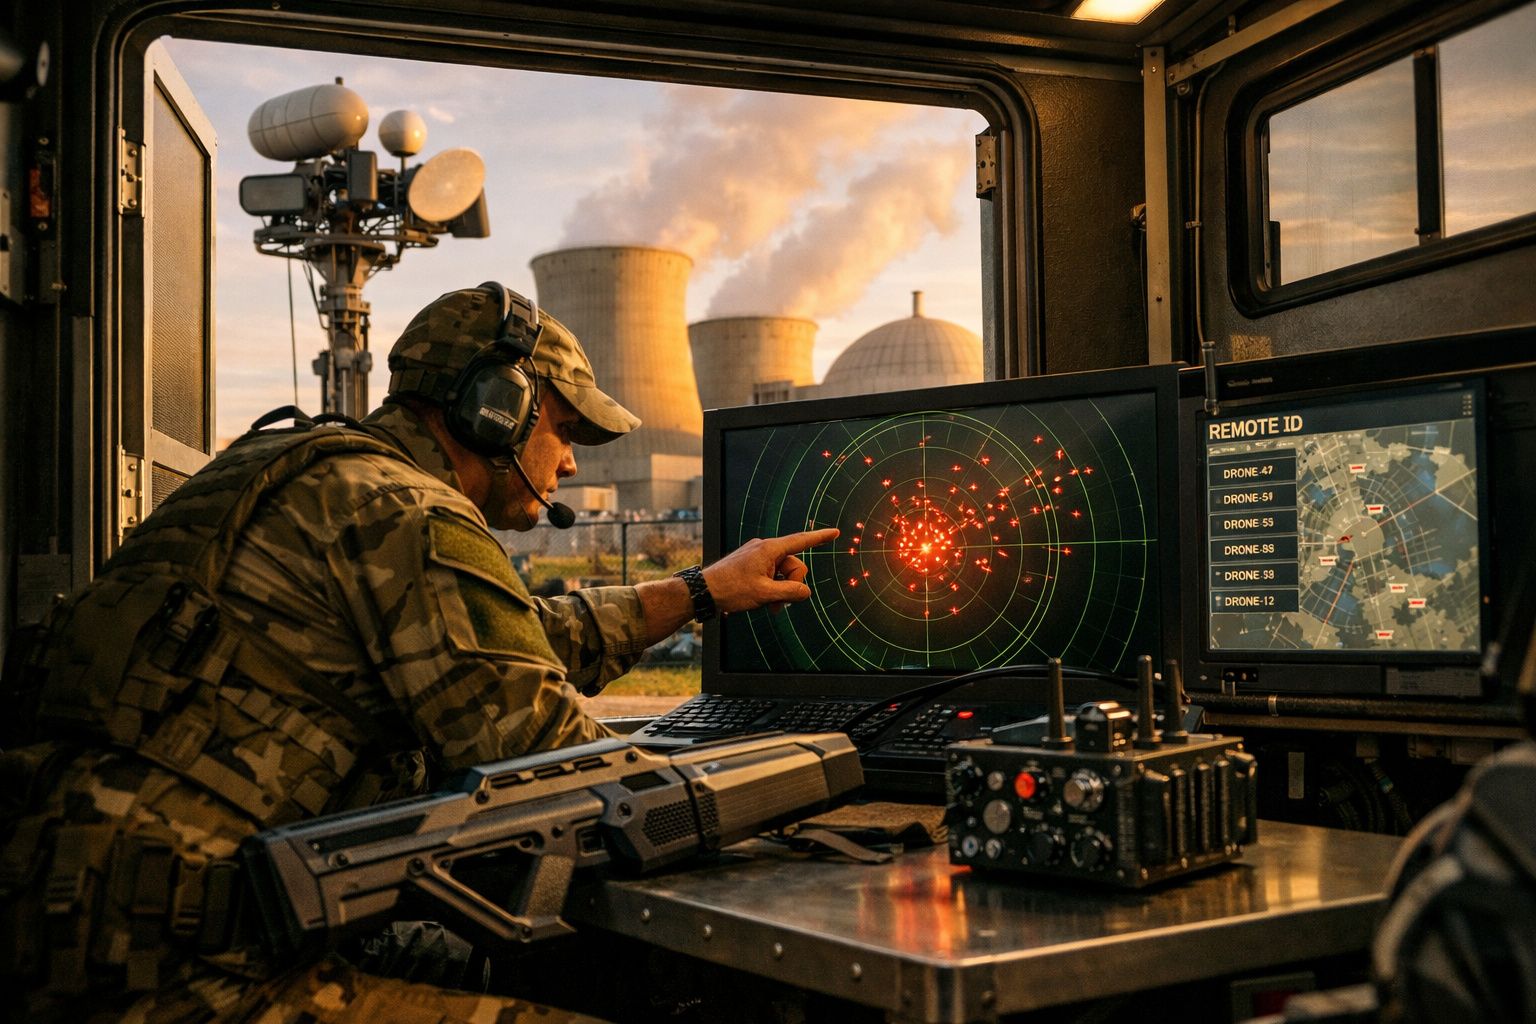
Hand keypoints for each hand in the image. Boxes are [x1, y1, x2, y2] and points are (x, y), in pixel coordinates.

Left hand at [701, 528, 839, 614]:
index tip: (835, 532)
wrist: (703, 591)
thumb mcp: (765, 594)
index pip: (800, 541)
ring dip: (780, 591)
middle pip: (793, 566)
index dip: (820, 538)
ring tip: (768, 606)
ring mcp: (758, 557)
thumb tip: (805, 592)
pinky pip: (772, 575)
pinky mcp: (752, 565)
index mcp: (769, 549)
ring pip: (783, 574)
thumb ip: (790, 592)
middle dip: (791, 586)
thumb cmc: (730, 590)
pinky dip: (772, 589)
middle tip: (778, 605)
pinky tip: (762, 601)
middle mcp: (764, 549)